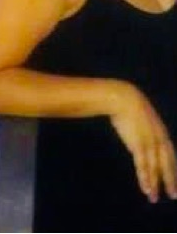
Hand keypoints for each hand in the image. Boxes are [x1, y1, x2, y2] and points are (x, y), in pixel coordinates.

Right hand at [109, 82, 176, 202]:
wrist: (123, 98)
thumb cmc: (129, 104)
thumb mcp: (143, 117)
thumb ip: (145, 127)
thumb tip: (142, 131)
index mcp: (161, 132)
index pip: (170, 155)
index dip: (172, 168)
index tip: (173, 180)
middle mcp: (159, 140)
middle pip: (167, 164)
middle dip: (170, 180)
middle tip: (172, 195)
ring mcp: (149, 143)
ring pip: (154, 168)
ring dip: (154, 184)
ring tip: (153, 197)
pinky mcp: (138, 145)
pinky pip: (143, 166)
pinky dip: (145, 178)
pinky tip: (145, 188)